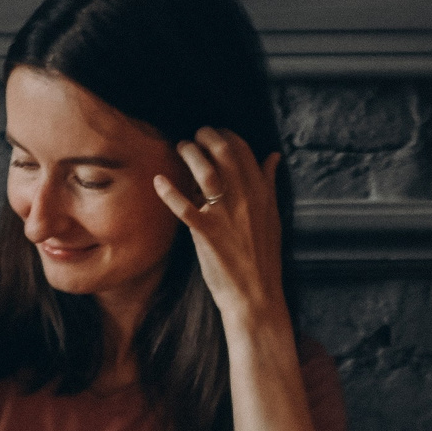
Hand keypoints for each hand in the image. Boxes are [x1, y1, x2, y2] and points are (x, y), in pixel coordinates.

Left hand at [154, 127, 286, 338]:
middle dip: (204, 136)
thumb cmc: (263, 257)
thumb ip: (269, 184)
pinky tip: (158, 181)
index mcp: (262, 192)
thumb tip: (272, 156)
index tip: (212, 136)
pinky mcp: (207, 233)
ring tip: (179, 150)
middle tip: (192, 139)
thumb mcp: (273, 216)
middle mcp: (245, 198)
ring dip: (188, 154)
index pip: (243, 148)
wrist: (257, 295)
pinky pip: (184, 206)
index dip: (224, 135)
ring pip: (204, 171)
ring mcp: (225, 215)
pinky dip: (169, 191)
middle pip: (223, 150)